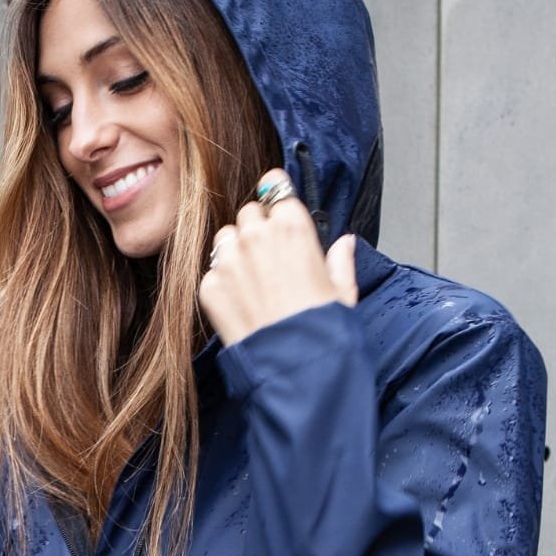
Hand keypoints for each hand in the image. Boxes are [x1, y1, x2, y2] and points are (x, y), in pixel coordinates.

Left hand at [198, 168, 357, 345]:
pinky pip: (212, 272)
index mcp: (292, 226)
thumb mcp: (343, 290)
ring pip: (225, 238)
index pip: (275, 189)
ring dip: (235, 251)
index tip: (277, 214)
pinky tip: (242, 303)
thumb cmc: (322, 328)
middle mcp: (256, 236)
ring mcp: (228, 261)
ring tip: (252, 280)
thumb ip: (340, 260)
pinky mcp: (210, 286)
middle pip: (248, 213)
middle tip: (269, 257)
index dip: (277, 203)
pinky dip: (223, 284)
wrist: (293, 366)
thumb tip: (345, 243)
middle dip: (256, 229)